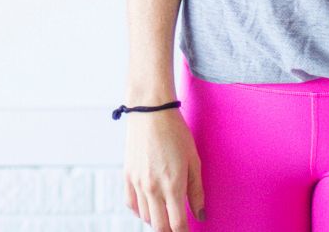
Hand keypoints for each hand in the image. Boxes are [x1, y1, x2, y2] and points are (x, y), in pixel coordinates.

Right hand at [123, 108, 205, 230]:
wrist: (150, 109)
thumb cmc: (175, 131)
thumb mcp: (193, 160)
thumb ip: (197, 191)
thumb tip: (200, 215)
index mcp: (172, 185)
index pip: (178, 225)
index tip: (188, 231)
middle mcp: (152, 188)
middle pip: (160, 227)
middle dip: (170, 231)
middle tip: (177, 224)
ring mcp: (138, 182)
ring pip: (145, 218)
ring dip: (157, 220)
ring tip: (166, 212)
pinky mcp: (127, 174)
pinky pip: (131, 204)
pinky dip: (140, 210)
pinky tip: (149, 205)